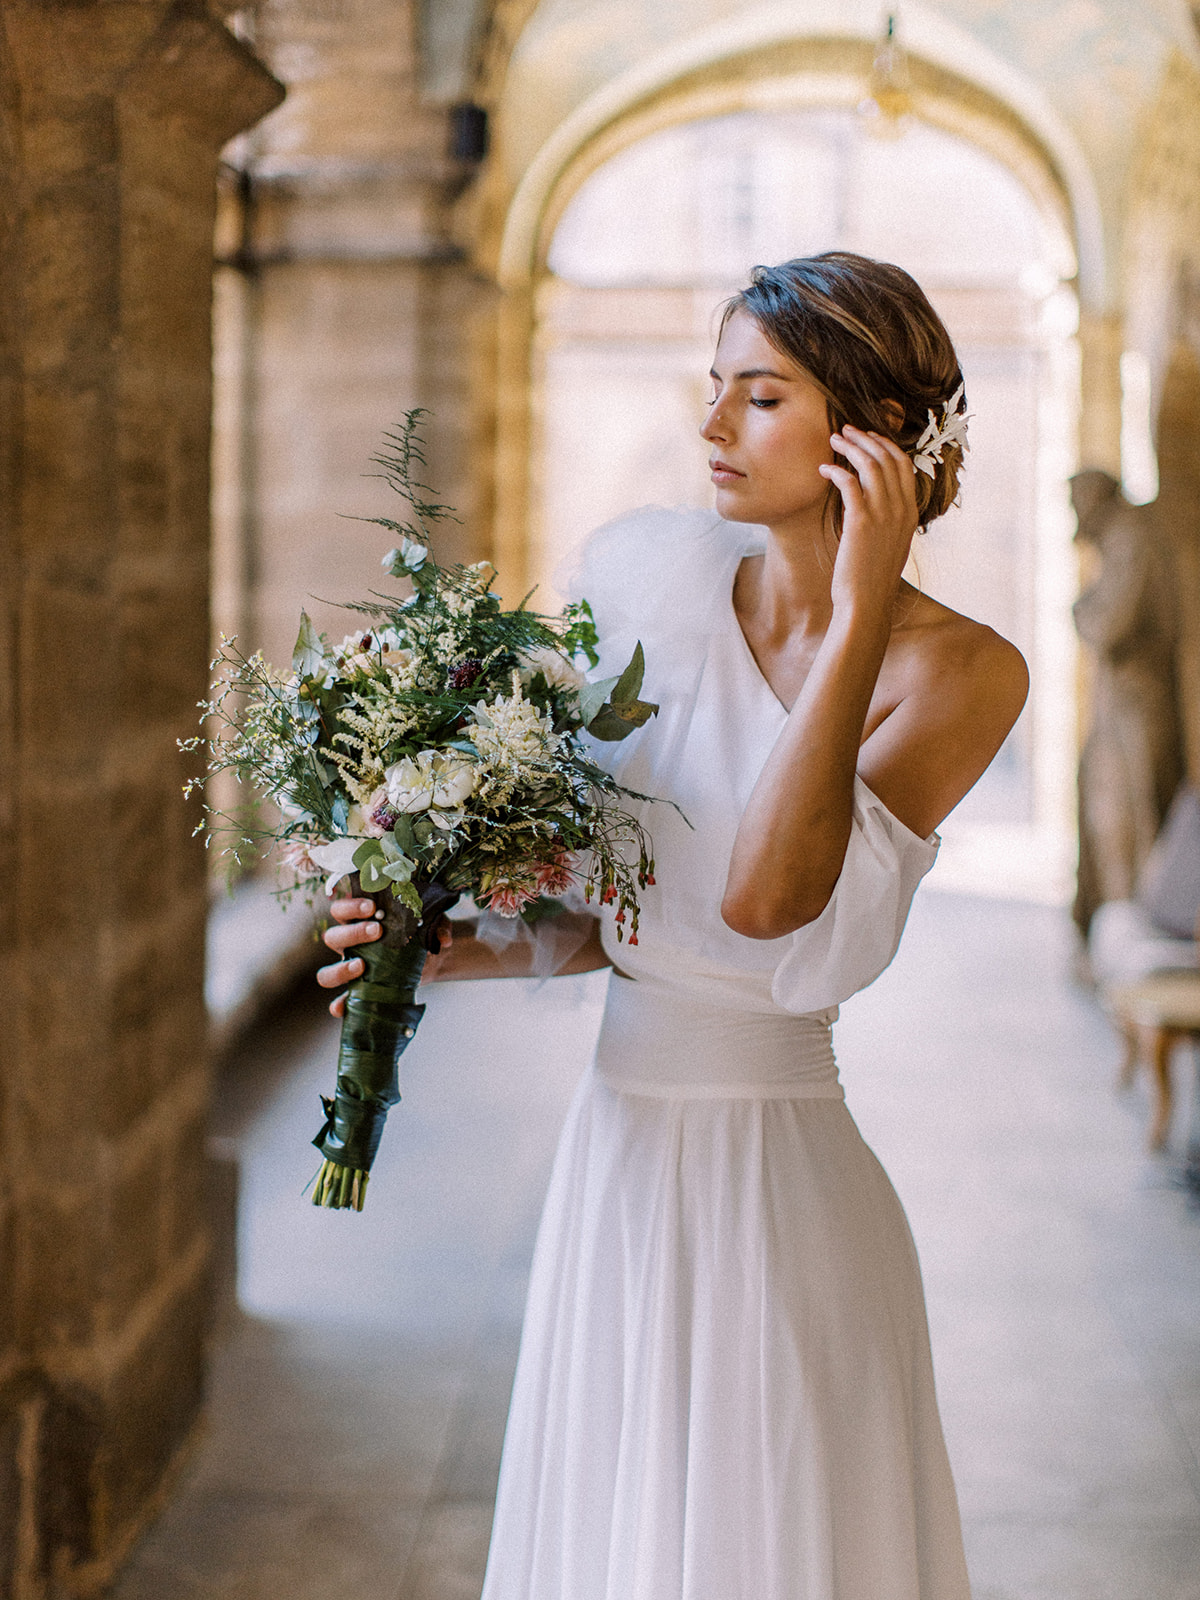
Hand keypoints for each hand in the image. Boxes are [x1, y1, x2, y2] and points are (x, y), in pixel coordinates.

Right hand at [318, 898, 457, 1015]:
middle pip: (332, 937)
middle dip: (353, 933)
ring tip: (362, 966)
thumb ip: (438, 924)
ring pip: (327, 972)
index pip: (341, 909)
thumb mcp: (431, 923)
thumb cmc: (420, 933)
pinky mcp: (359, 992)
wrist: (429, 960)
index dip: (350, 906)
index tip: (371, 906)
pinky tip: (343, 1006)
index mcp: (358, 921)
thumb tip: (443, 939)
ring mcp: (351, 970)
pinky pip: (341, 1000)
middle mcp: (349, 945)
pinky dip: (339, 1005)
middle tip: (378, 931)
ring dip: (340, 969)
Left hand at [818, 424, 918, 616]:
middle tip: (846, 430)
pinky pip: (850, 483)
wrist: (867, 603)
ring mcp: (883, 514)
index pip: (904, 465)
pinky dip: (836, 470)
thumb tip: (875, 505)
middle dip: (866, 438)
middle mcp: (901, 509)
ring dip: (850, 447)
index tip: (868, 437)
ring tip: (834, 440)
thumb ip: (888, 521)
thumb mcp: (890, 545)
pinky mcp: (861, 521)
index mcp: (910, 512)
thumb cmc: (872, 578)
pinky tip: (824, 469)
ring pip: (870, 464)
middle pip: (887, 458)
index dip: (886, 445)